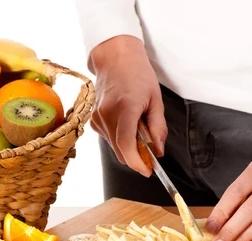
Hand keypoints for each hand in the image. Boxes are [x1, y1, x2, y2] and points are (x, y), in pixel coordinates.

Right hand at [89, 35, 167, 176]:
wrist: (115, 58)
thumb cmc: (137, 74)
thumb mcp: (155, 99)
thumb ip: (158, 128)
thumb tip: (158, 151)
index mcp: (125, 107)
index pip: (126, 145)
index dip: (137, 162)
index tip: (147, 170)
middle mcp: (107, 114)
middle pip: (120, 150)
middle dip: (137, 157)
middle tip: (151, 154)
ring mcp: (97, 117)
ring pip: (115, 146)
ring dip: (128, 146)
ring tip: (139, 128)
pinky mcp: (93, 120)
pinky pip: (109, 138)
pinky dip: (120, 138)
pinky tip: (127, 124)